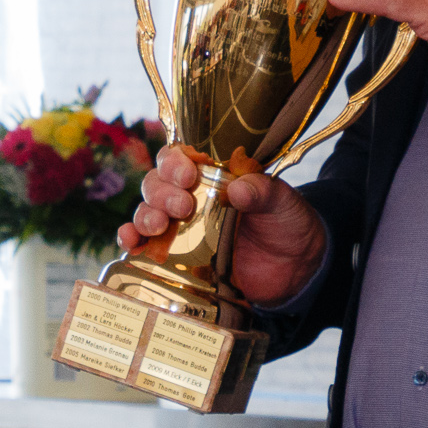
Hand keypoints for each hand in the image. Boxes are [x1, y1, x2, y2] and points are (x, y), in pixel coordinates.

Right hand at [118, 145, 328, 307]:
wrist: (297, 270)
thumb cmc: (287, 224)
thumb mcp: (283, 201)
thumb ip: (263, 191)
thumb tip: (238, 190)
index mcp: (212, 175)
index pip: (178, 157)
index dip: (175, 162)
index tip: (188, 174)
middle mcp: (190, 198)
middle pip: (156, 184)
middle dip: (162, 192)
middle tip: (183, 206)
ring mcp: (181, 229)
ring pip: (146, 212)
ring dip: (145, 216)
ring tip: (159, 226)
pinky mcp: (177, 259)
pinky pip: (144, 246)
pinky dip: (132, 241)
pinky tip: (130, 242)